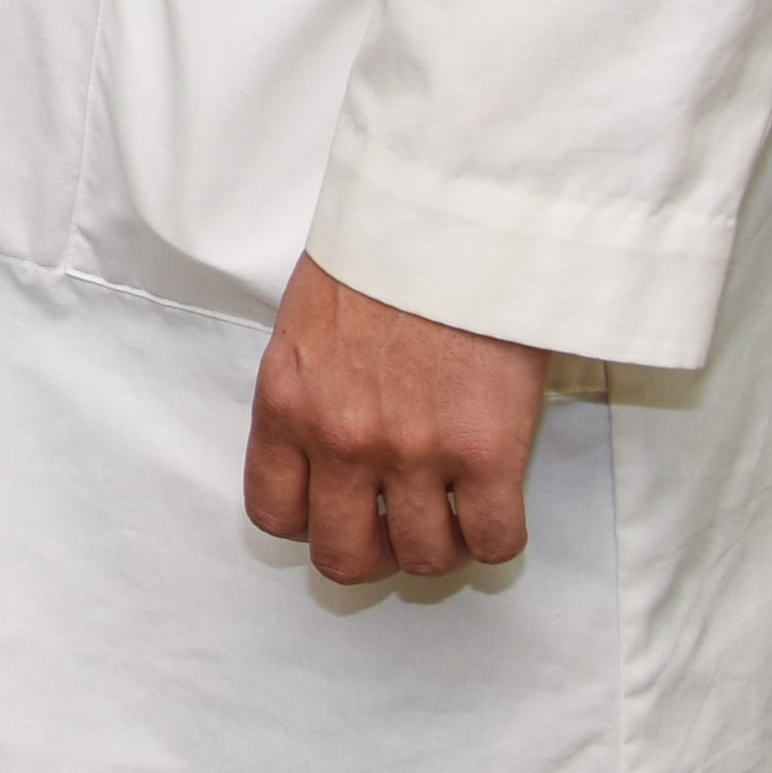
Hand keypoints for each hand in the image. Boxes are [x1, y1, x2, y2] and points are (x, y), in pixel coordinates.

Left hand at [244, 257, 550, 582]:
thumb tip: (321, 451)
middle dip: (375, 552)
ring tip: (455, 511)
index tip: (340, 509)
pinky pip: (493, 541)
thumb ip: (307, 395)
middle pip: (344, 557)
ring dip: (441, 545)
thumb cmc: (381, 257)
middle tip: (399, 525)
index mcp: (285, 404)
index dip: (312, 523)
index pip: (274, 516)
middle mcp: (340, 438)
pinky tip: (496, 505)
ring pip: (424, 558)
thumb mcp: (307, 326)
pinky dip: (497, 538)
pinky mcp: (486, 452)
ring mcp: (413, 450)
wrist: (452, 214)